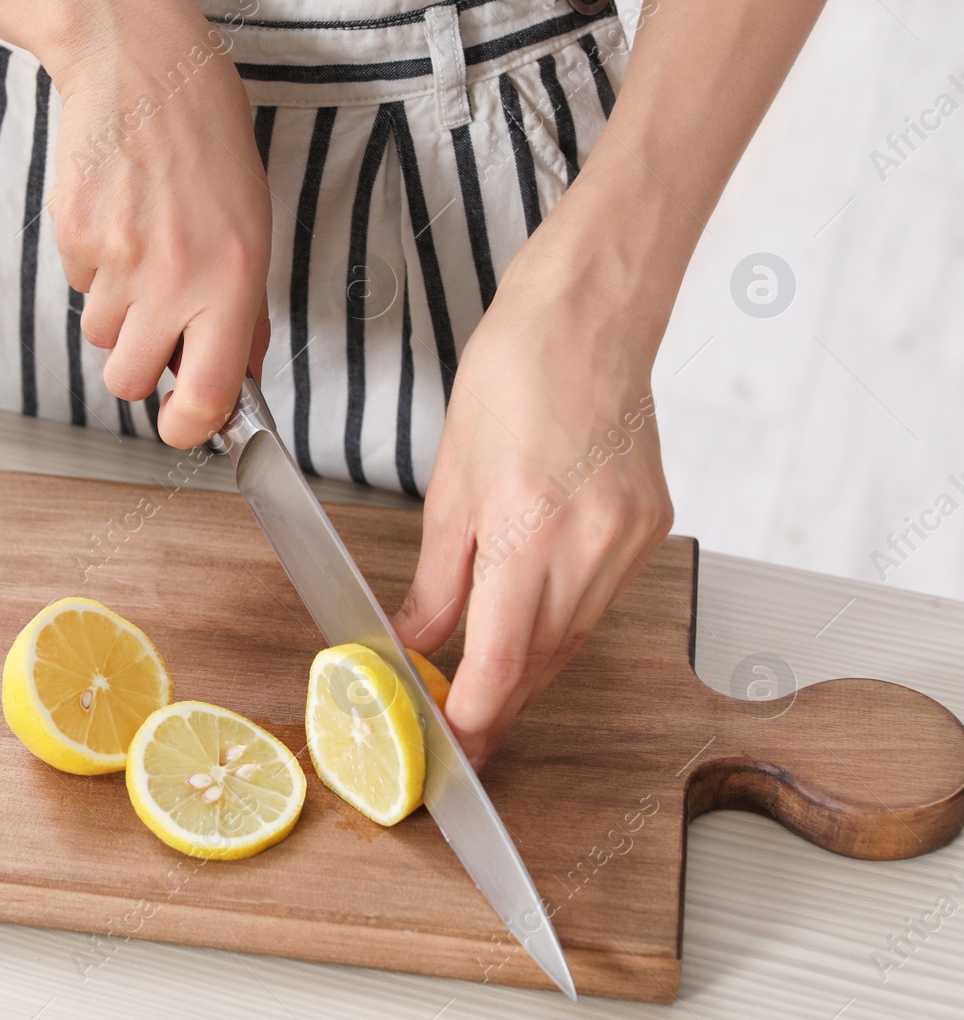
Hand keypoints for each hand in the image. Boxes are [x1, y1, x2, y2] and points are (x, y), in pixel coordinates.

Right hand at [42, 0, 271, 446]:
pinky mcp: (75, 236)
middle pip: (129, 381)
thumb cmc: (209, 145)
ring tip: (141, 249)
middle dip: (137, 367)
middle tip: (155, 327)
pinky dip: (93, 267)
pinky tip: (117, 219)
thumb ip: (246, 311)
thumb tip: (237, 375)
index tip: (182, 426)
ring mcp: (119, 258)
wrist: (145, 69)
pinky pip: (78, 286)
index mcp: (234, 280)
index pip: (207, 394)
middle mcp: (176, 276)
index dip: (187, 428)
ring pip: (99, 335)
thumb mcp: (253, 228)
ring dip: (117, 310)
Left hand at [390, 216, 675, 769]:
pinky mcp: (651, 527)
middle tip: (458, 726)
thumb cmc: (511, 378)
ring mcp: (629, 537)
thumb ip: (437, 579)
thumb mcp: (450, 483)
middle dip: (498, 701)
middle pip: (542, 661)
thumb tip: (416, 642)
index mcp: (528, 528)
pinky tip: (533, 618)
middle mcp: (590, 542)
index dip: (476, 718)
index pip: (502, 661)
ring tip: (485, 677)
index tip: (452, 747)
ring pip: (574, 637)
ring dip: (529, 665)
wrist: (586, 321)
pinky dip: (561, 620)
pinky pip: (600, 599)